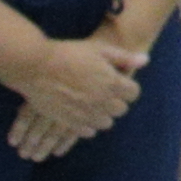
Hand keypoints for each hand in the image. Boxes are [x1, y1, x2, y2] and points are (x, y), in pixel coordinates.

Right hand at [11, 30, 144, 157]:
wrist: (35, 66)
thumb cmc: (68, 53)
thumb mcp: (99, 49)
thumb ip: (124, 57)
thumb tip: (146, 60)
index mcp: (113, 83)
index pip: (133, 93)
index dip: (128, 87)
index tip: (120, 82)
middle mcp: (103, 102)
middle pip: (121, 110)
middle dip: (117, 101)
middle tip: (106, 92)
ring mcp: (87, 114)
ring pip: (106, 123)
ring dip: (103, 114)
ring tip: (94, 103)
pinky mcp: (71, 122)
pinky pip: (88, 131)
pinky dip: (88, 123)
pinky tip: (82, 112)